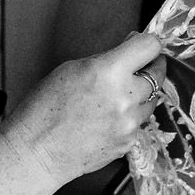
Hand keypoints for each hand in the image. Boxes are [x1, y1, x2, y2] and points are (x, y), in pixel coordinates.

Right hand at [3, 32, 164, 187]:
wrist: (36, 151)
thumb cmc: (45, 108)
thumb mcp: (72, 69)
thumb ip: (107, 57)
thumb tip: (132, 45)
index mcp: (110, 72)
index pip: (150, 46)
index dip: (149, 44)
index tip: (146, 46)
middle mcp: (126, 97)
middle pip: (158, 74)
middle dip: (149, 68)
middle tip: (138, 67)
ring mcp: (130, 123)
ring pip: (151, 100)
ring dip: (140, 95)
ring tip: (112, 98)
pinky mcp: (130, 142)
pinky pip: (138, 122)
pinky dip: (128, 118)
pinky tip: (105, 120)